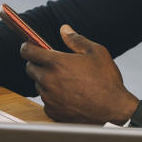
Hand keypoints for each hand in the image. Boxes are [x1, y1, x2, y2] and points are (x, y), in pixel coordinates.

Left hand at [20, 24, 137, 123]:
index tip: (29, 46)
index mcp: (57, 63)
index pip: (28, 51)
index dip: (27, 46)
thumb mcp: (96, 52)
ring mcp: (49, 98)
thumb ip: (76, 39)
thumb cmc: (107, 80)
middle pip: (29, 68)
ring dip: (46, 81)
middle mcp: (49, 80)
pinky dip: (53, 97)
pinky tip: (69, 95)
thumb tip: (64, 29)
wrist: (114, 110)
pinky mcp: (52, 112)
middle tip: (53, 64)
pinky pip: (46, 101)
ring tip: (66, 81)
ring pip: (38, 85)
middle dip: (37, 64)